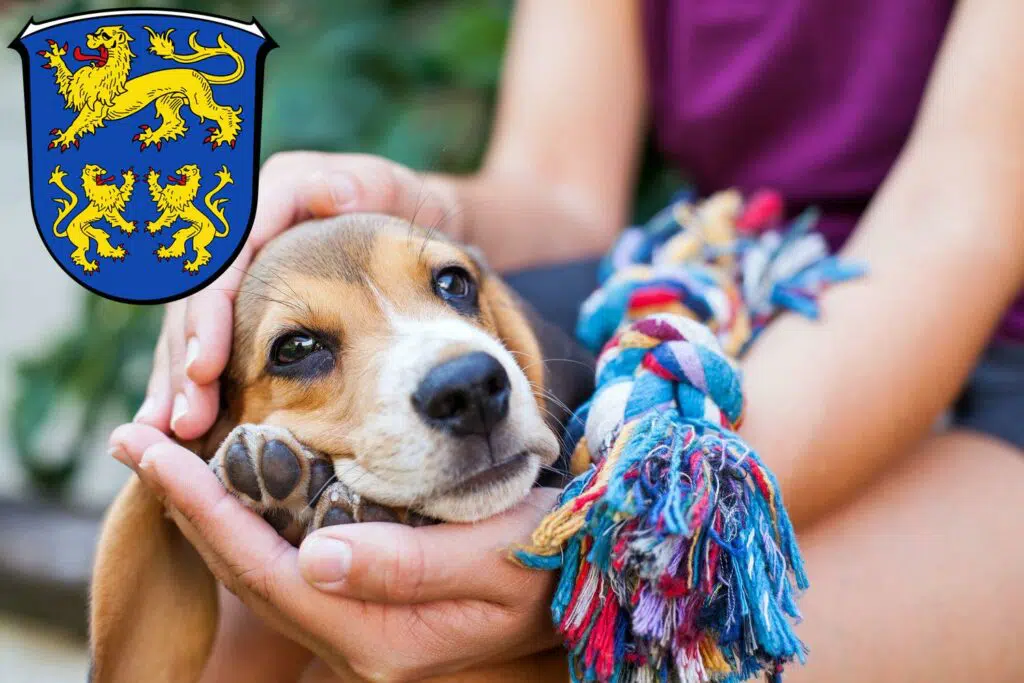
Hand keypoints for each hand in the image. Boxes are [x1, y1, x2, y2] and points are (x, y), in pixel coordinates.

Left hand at [109, 423, 561, 681]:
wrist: (580, 573)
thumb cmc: (548, 559)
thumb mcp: (492, 558)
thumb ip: (405, 565)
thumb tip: (314, 559)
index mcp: (377, 639)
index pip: (265, 569)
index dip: (202, 508)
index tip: (153, 450)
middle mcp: (352, 642)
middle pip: (244, 570)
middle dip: (184, 502)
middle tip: (133, 437)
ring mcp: (354, 625)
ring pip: (258, 565)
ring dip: (207, 508)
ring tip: (163, 454)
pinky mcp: (363, 600)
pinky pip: (286, 559)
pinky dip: (248, 516)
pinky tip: (231, 480)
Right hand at [133, 152, 463, 438]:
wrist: (412, 227)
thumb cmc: (405, 209)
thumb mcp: (395, 190)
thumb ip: (368, 186)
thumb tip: (332, 194)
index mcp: (272, 193)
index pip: (222, 254)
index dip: (210, 312)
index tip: (208, 366)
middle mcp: (242, 228)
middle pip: (194, 297)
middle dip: (184, 358)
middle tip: (185, 418)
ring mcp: (236, 266)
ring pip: (188, 322)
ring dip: (177, 378)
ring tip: (174, 431)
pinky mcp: (239, 299)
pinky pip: (204, 339)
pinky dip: (192, 381)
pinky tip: (176, 425)